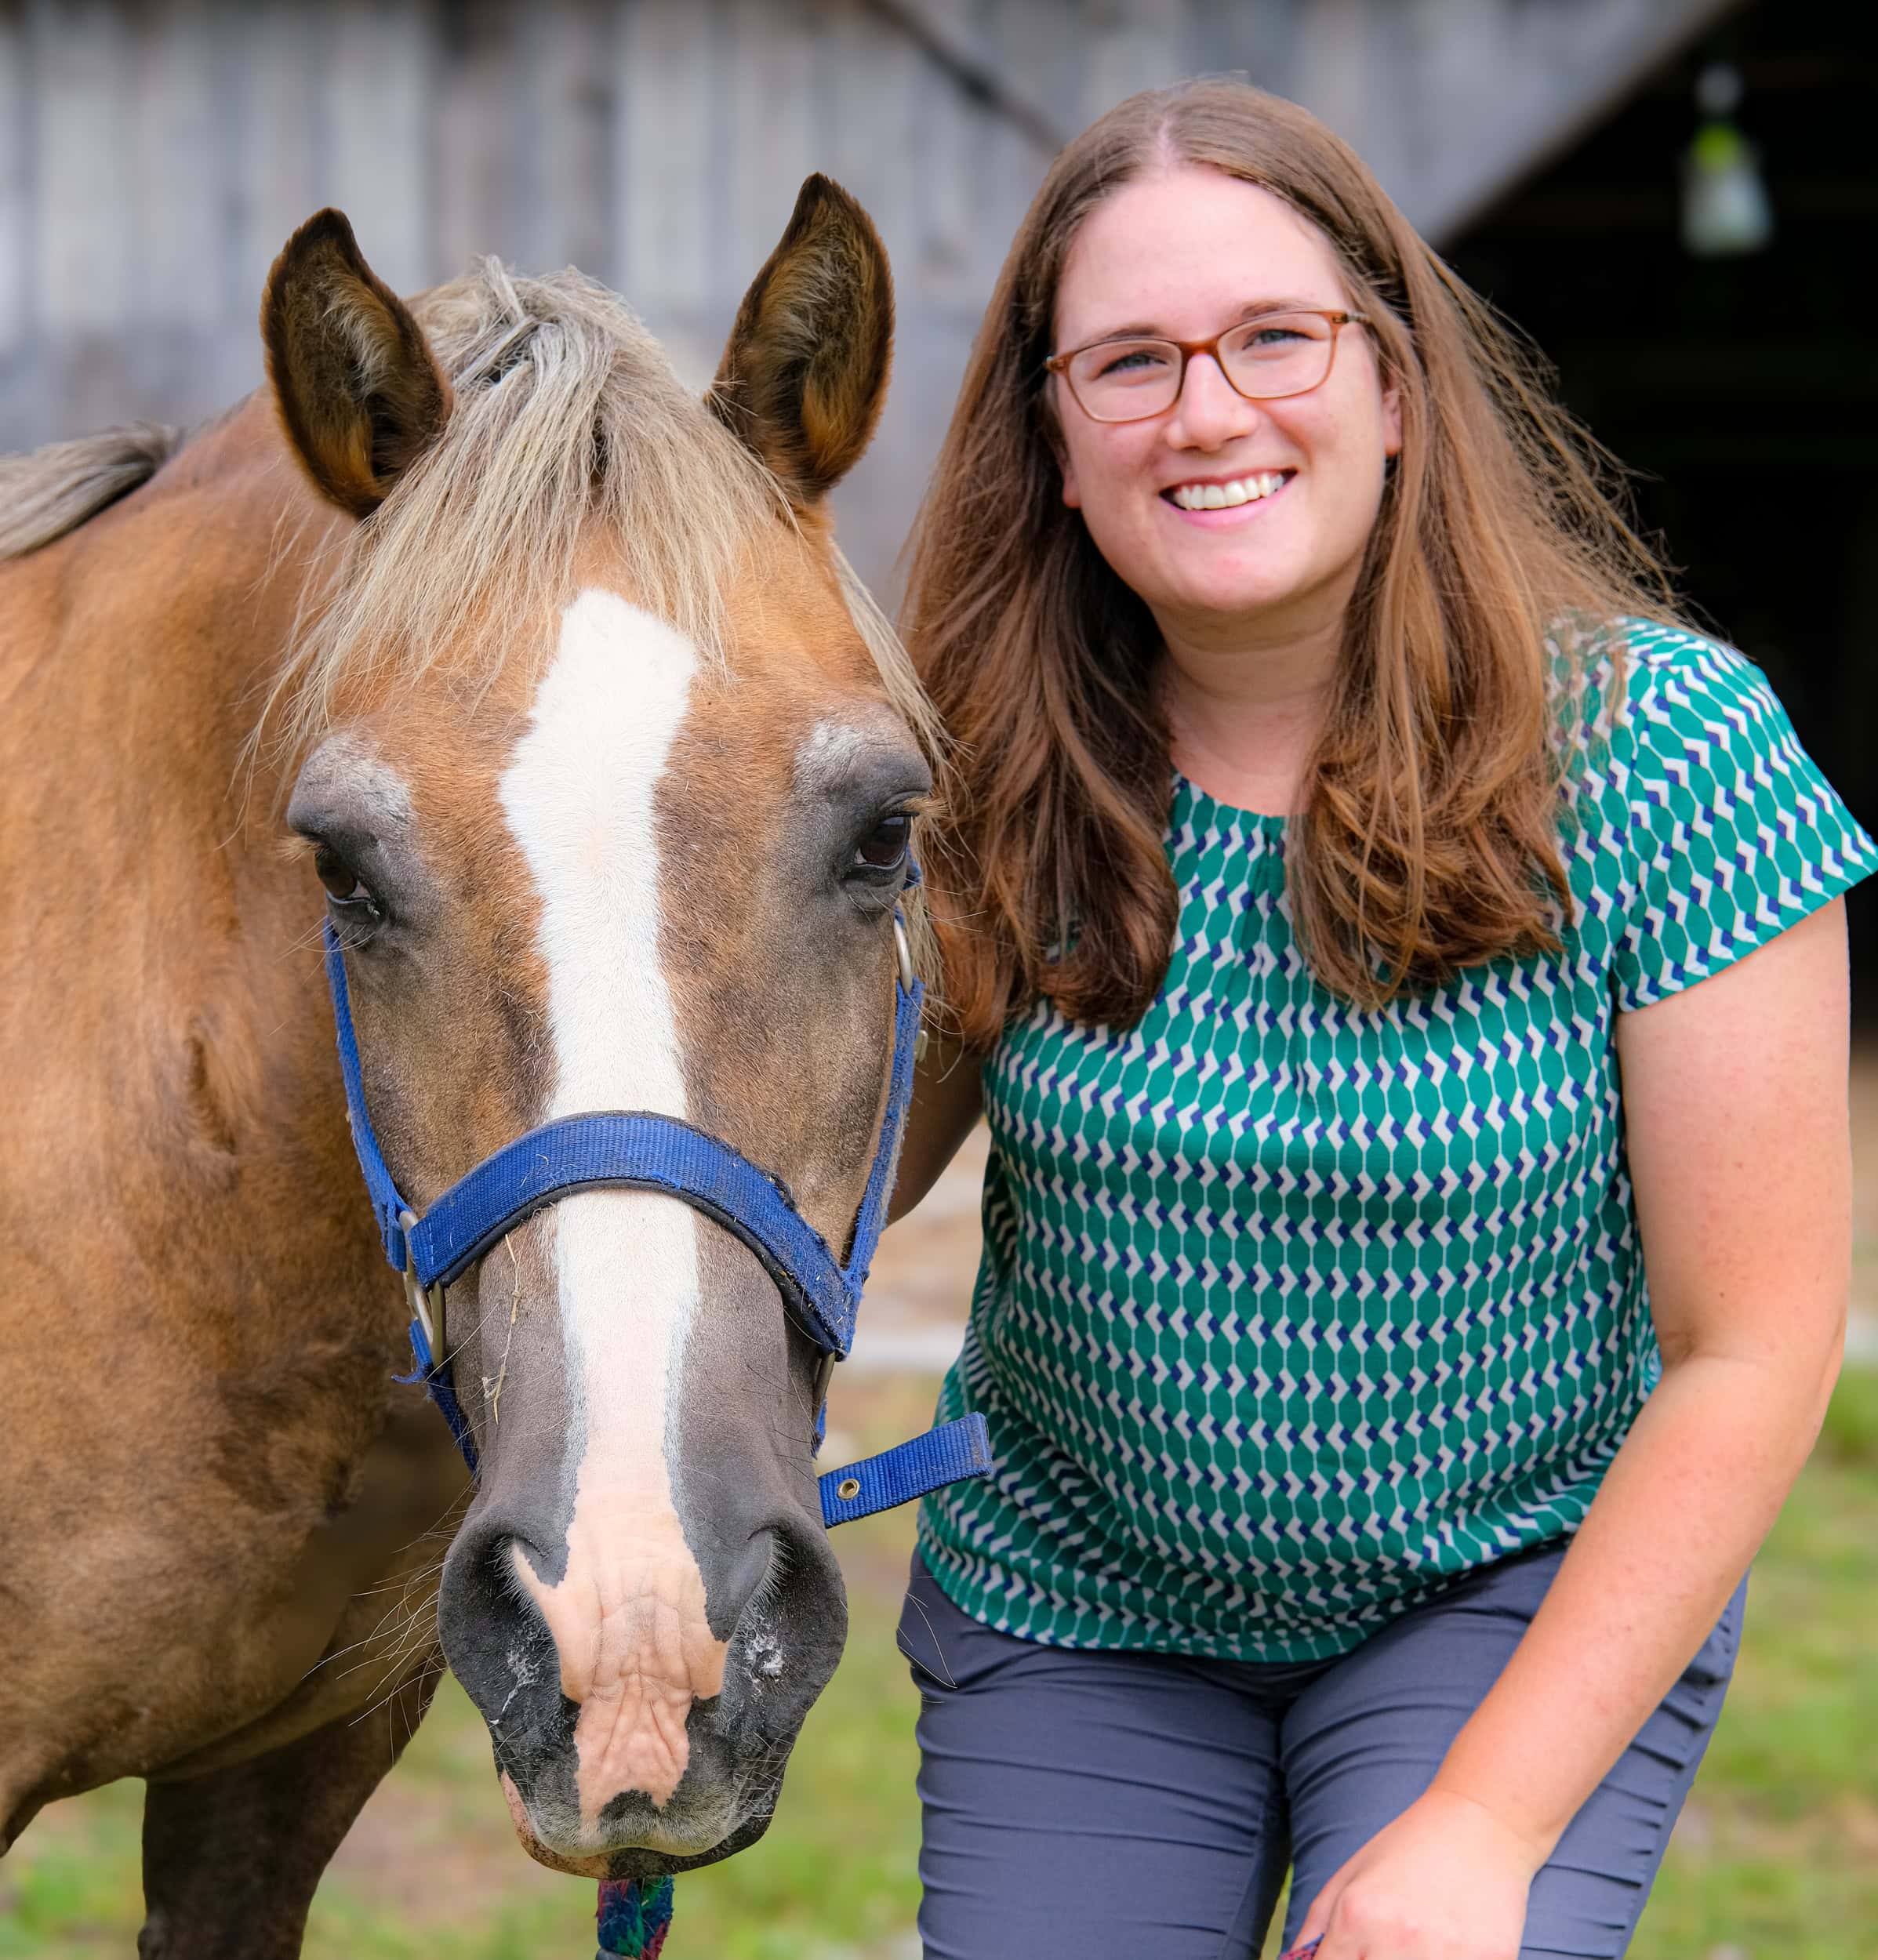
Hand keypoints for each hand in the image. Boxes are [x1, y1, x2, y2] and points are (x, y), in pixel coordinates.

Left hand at [1288, 1786, 1547, 1959]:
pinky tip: (1448, 1948)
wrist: (1479, 1823)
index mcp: (1355, 1915)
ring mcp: (1446, 1955)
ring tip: (1415, 1946)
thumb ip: (1316, 1930)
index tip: (1346, 1958)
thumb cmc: (1407, 1851)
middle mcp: (1396, 1938)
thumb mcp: (1349, 1878)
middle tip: (1378, 1950)